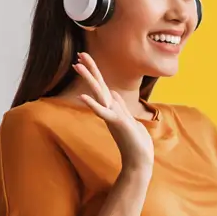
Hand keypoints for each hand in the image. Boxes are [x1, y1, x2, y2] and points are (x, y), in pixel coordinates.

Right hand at [71, 51, 153, 172]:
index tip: (85, 58)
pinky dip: (93, 105)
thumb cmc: (136, 142)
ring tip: (77, 66)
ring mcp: (112, 116)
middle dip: (90, 70)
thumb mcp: (130, 119)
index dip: (95, 72)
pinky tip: (83, 96)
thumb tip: (113, 93)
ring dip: (89, 80)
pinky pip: (103, 113)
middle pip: (98, 86)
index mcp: (113, 108)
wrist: (140, 161)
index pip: (103, 86)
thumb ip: (121, 106)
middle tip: (79, 54)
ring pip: (99, 94)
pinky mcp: (117, 124)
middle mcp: (110, 110)